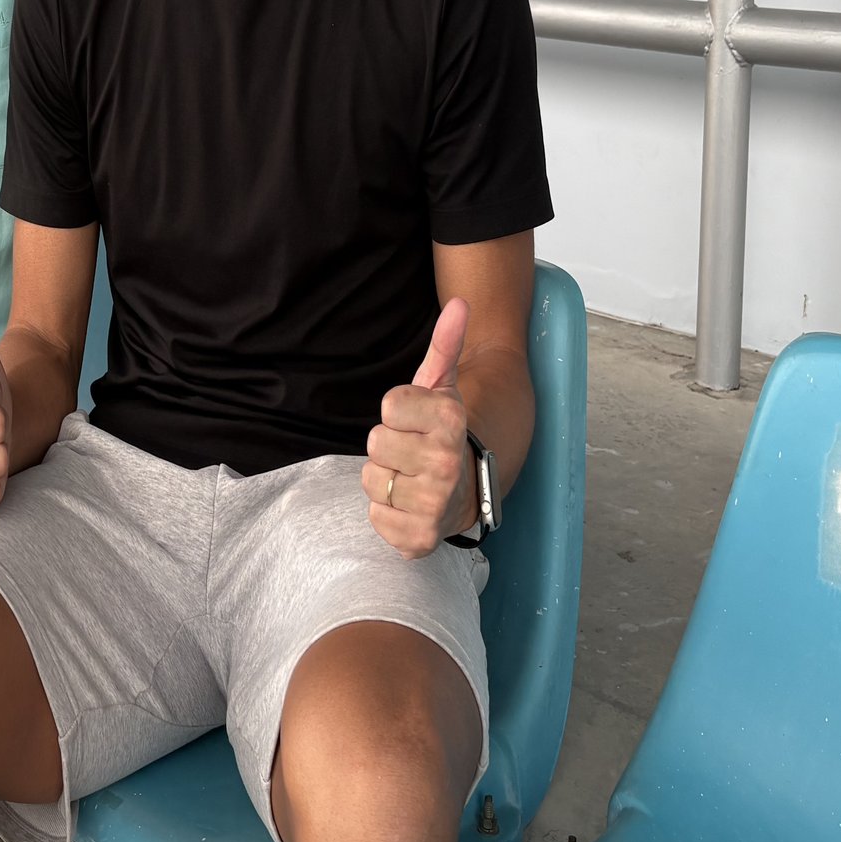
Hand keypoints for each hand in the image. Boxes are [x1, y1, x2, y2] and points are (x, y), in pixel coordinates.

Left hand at [363, 298, 476, 557]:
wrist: (470, 491)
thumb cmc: (443, 434)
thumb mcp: (442, 386)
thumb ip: (446, 344)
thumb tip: (459, 303)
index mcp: (450, 421)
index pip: (389, 405)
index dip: (397, 412)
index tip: (417, 420)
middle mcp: (445, 463)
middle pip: (375, 443)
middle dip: (388, 446)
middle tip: (412, 452)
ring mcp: (434, 504)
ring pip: (371, 480)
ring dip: (385, 480)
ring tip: (411, 479)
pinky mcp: (419, 538)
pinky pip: (375, 517)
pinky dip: (386, 513)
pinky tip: (408, 505)